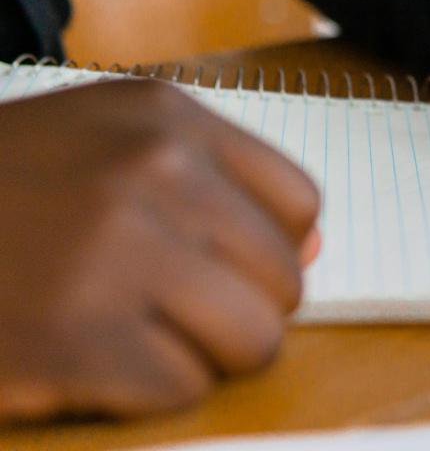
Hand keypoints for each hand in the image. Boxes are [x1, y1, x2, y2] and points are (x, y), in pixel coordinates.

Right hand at [0, 79, 319, 420]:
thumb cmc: (4, 193)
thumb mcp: (108, 146)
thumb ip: (219, 186)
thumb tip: (317, 250)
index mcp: (167, 118)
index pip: (300, 205)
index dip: (265, 250)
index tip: (213, 263)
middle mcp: (152, 172)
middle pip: (285, 281)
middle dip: (236, 311)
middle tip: (159, 309)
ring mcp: (115, 253)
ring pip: (255, 340)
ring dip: (200, 355)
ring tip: (132, 335)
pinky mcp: (78, 338)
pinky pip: (185, 389)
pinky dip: (142, 392)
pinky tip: (85, 361)